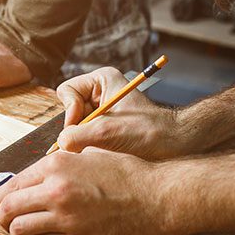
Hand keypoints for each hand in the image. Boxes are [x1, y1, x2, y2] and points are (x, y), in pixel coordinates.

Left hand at [0, 148, 167, 234]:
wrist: (154, 196)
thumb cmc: (125, 173)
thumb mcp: (88, 154)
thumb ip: (58, 163)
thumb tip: (33, 176)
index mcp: (57, 165)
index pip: (12, 183)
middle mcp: (56, 190)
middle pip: (8, 208)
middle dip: (0, 214)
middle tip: (1, 217)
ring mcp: (65, 218)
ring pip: (18, 230)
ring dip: (15, 230)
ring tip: (21, 228)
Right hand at [55, 67, 184, 159]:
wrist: (176, 146)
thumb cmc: (149, 132)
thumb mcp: (108, 132)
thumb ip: (76, 136)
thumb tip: (59, 145)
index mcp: (101, 80)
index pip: (67, 92)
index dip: (70, 112)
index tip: (83, 127)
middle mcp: (98, 94)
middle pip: (68, 111)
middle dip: (76, 129)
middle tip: (90, 142)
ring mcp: (100, 112)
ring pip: (73, 128)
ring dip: (82, 141)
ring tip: (101, 149)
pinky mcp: (102, 130)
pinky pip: (82, 139)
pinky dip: (88, 148)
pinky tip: (103, 153)